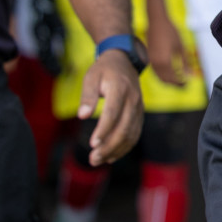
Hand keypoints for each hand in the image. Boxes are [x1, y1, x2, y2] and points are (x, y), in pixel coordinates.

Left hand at [79, 50, 143, 165]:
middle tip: (92, 159)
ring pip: (130, 134)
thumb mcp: (91, 77)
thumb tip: (82, 116)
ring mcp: (138, 107)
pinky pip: (134, 133)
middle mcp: (132, 99)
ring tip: (98, 160)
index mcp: (120, 89)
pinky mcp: (139, 114)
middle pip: (123, 128)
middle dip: (108, 146)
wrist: (124, 61)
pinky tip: (111, 156)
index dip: (103, 130)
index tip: (92, 144)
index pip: (113, 113)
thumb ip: (87, 96)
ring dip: (115, 150)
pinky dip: (124, 147)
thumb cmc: (104, 70)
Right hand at [147, 14, 193, 86]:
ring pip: (159, 77)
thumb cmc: (171, 32)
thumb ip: (186, 62)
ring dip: (169, 81)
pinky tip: (171, 72)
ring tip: (179, 80)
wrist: (157, 21)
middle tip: (184, 84)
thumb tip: (191, 74)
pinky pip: (156, 72)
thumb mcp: (181, 47)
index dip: (181, 83)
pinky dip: (163, 75)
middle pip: (166, 80)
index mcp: (165, 62)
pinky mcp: (149, 58)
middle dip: (175, 84)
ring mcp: (151, 61)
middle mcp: (156, 64)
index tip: (188, 83)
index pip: (173, 79)